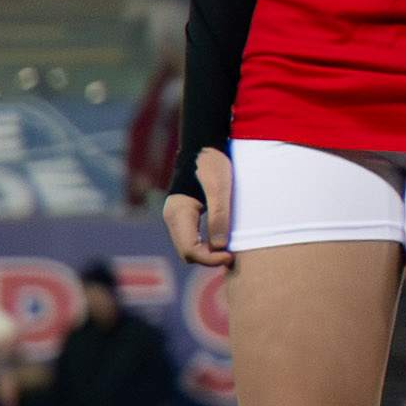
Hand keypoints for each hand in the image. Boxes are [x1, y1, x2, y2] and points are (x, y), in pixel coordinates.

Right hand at [168, 151, 229, 274]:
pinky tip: (223, 240)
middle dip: (208, 258)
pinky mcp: (184, 214)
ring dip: (207, 252)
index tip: (231, 256)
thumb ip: (219, 216)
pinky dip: (205, 244)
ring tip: (230, 250)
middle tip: (233, 256)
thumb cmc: (213, 164)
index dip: (210, 259)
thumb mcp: (221, 189)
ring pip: (188, 246)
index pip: (190, 250)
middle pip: (187, 252)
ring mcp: (176, 217)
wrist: (204, 146)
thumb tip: (220, 246)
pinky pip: (191, 237)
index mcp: (178, 214)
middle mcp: (173, 218)